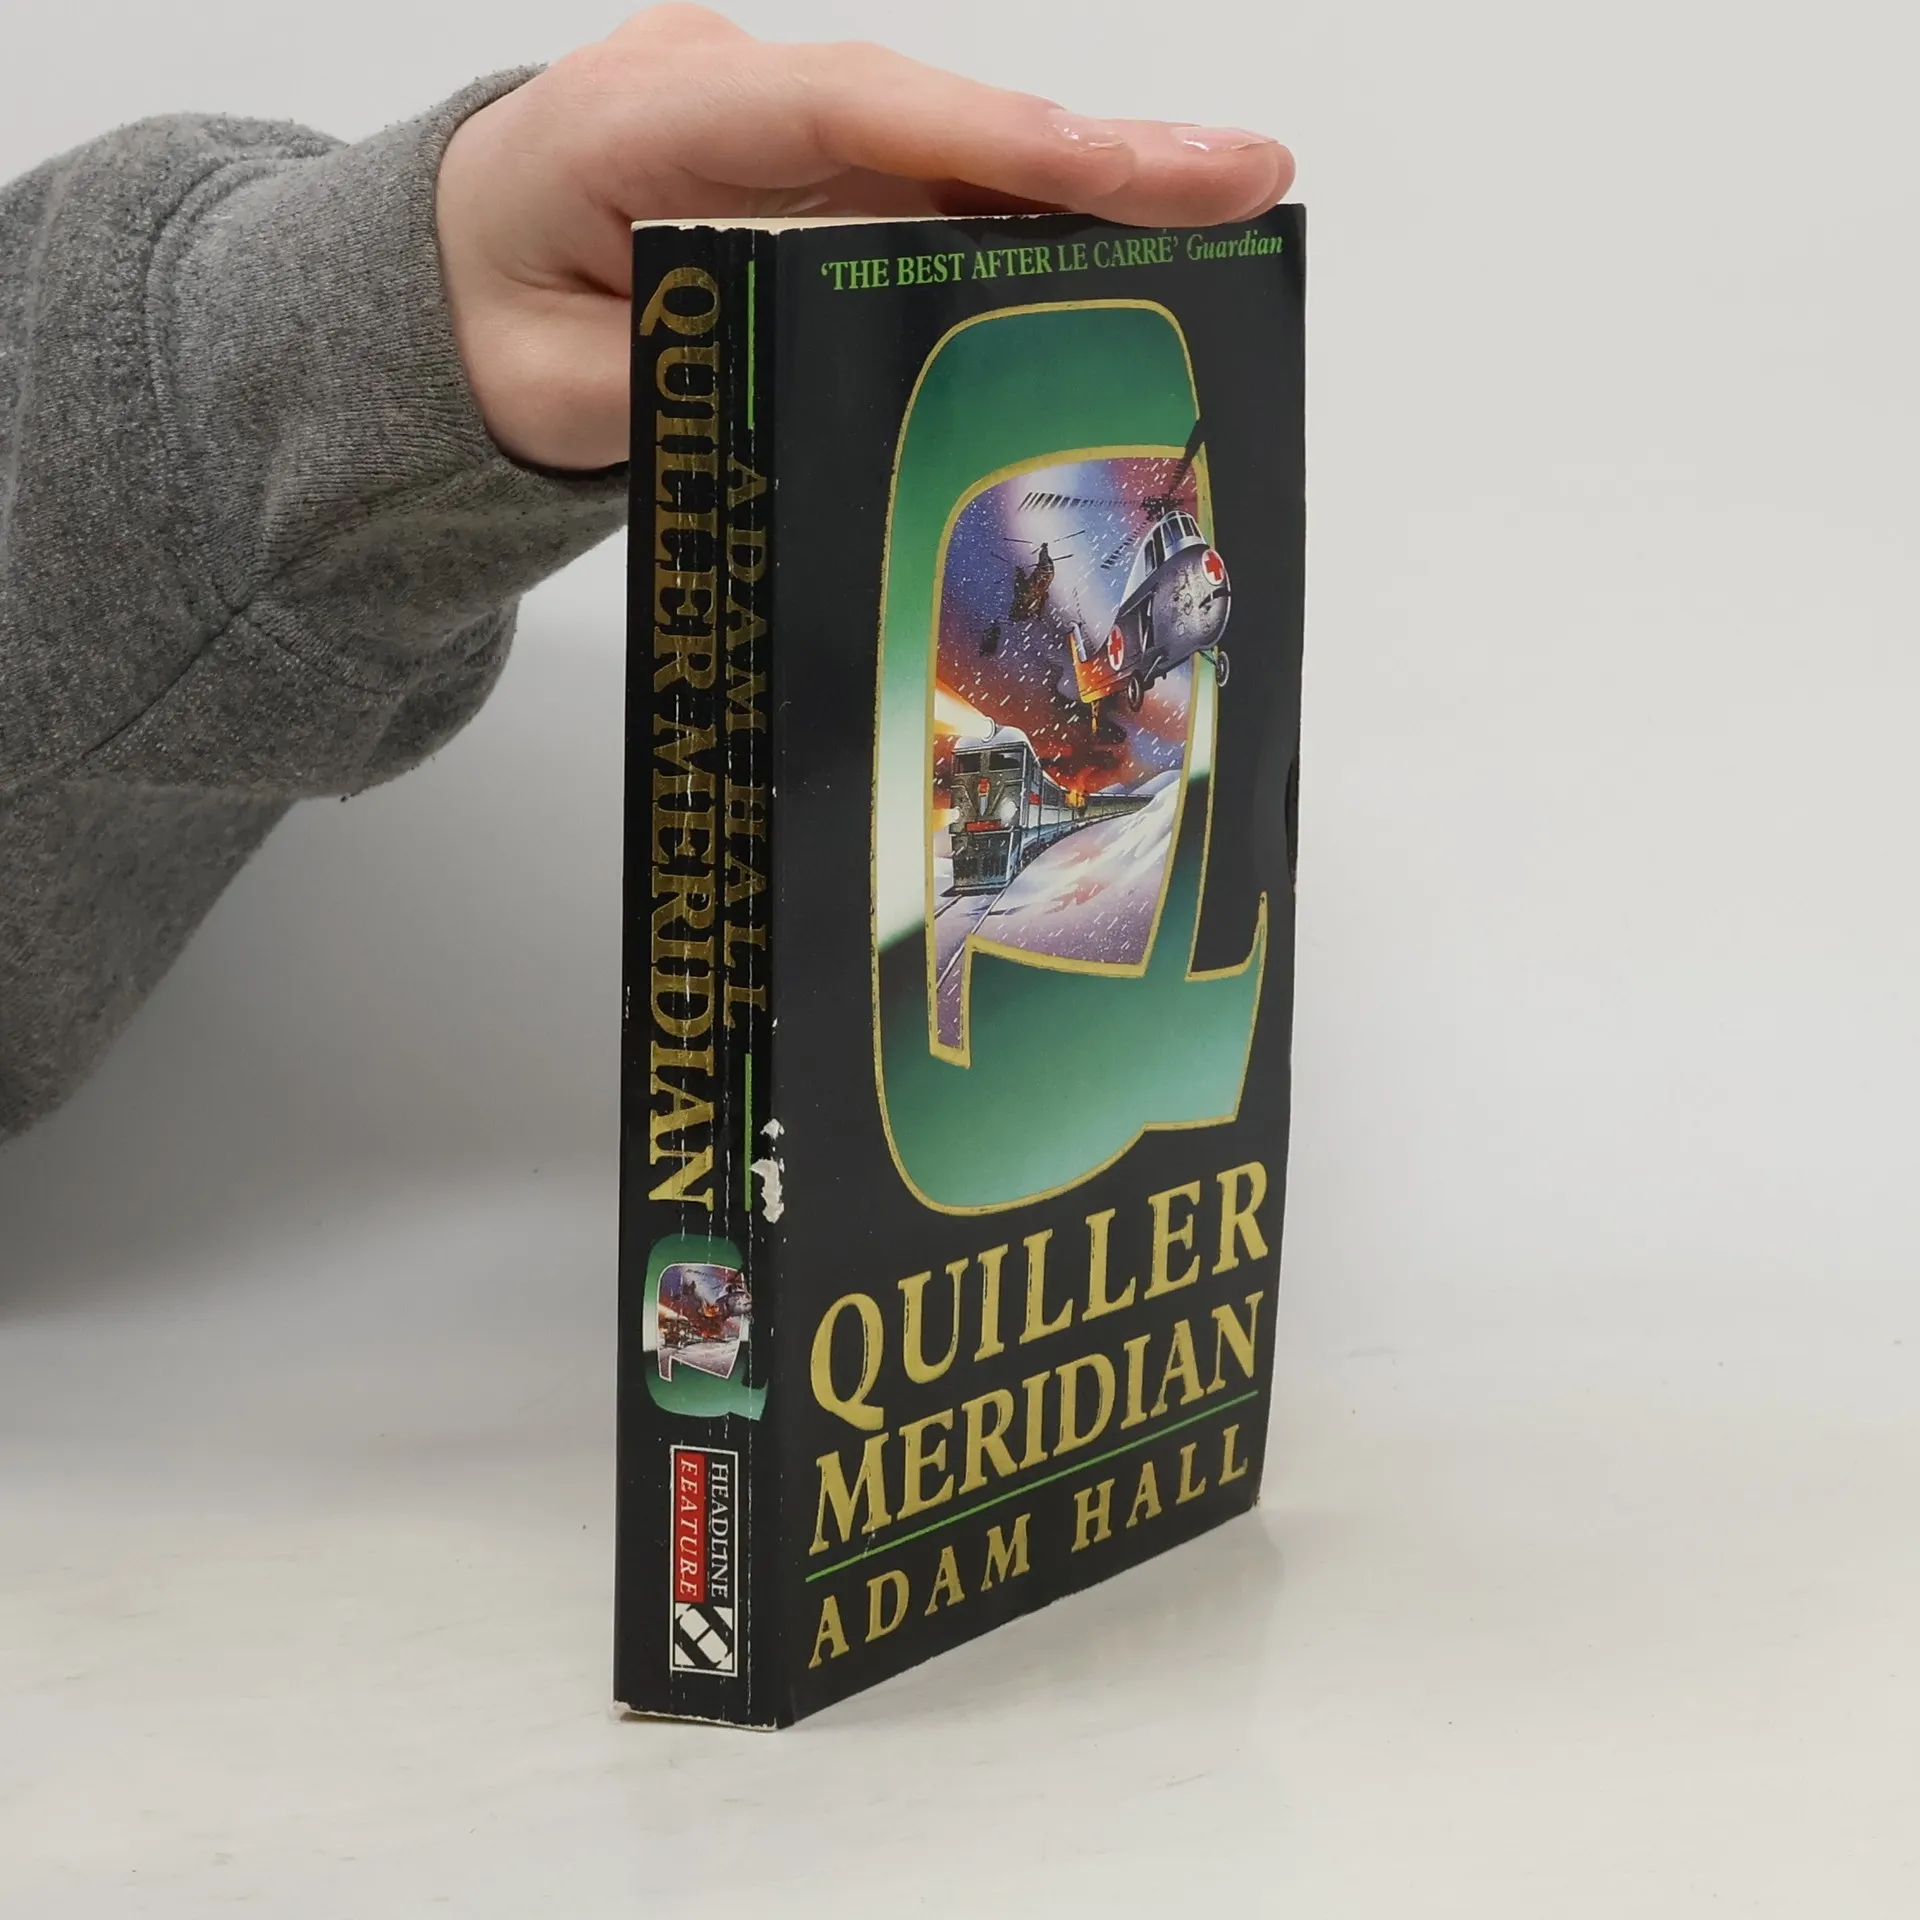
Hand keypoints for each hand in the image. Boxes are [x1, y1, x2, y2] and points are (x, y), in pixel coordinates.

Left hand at [435, 5, 1293, 471]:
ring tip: (1220, 208)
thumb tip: (802, 392)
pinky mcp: (799, 164)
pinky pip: (924, 179)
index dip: (995, 143)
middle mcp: (724, 91)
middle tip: (1243, 179)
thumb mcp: (548, 392)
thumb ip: (670, 389)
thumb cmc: (477, 326)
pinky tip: (1118, 244)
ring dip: (1078, 184)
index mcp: (641, 119)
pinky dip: (1020, 214)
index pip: (846, 113)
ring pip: (943, 145)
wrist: (438, 284)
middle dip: (1088, 155)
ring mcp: (767, 121)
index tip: (1121, 169)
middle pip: (928, 116)